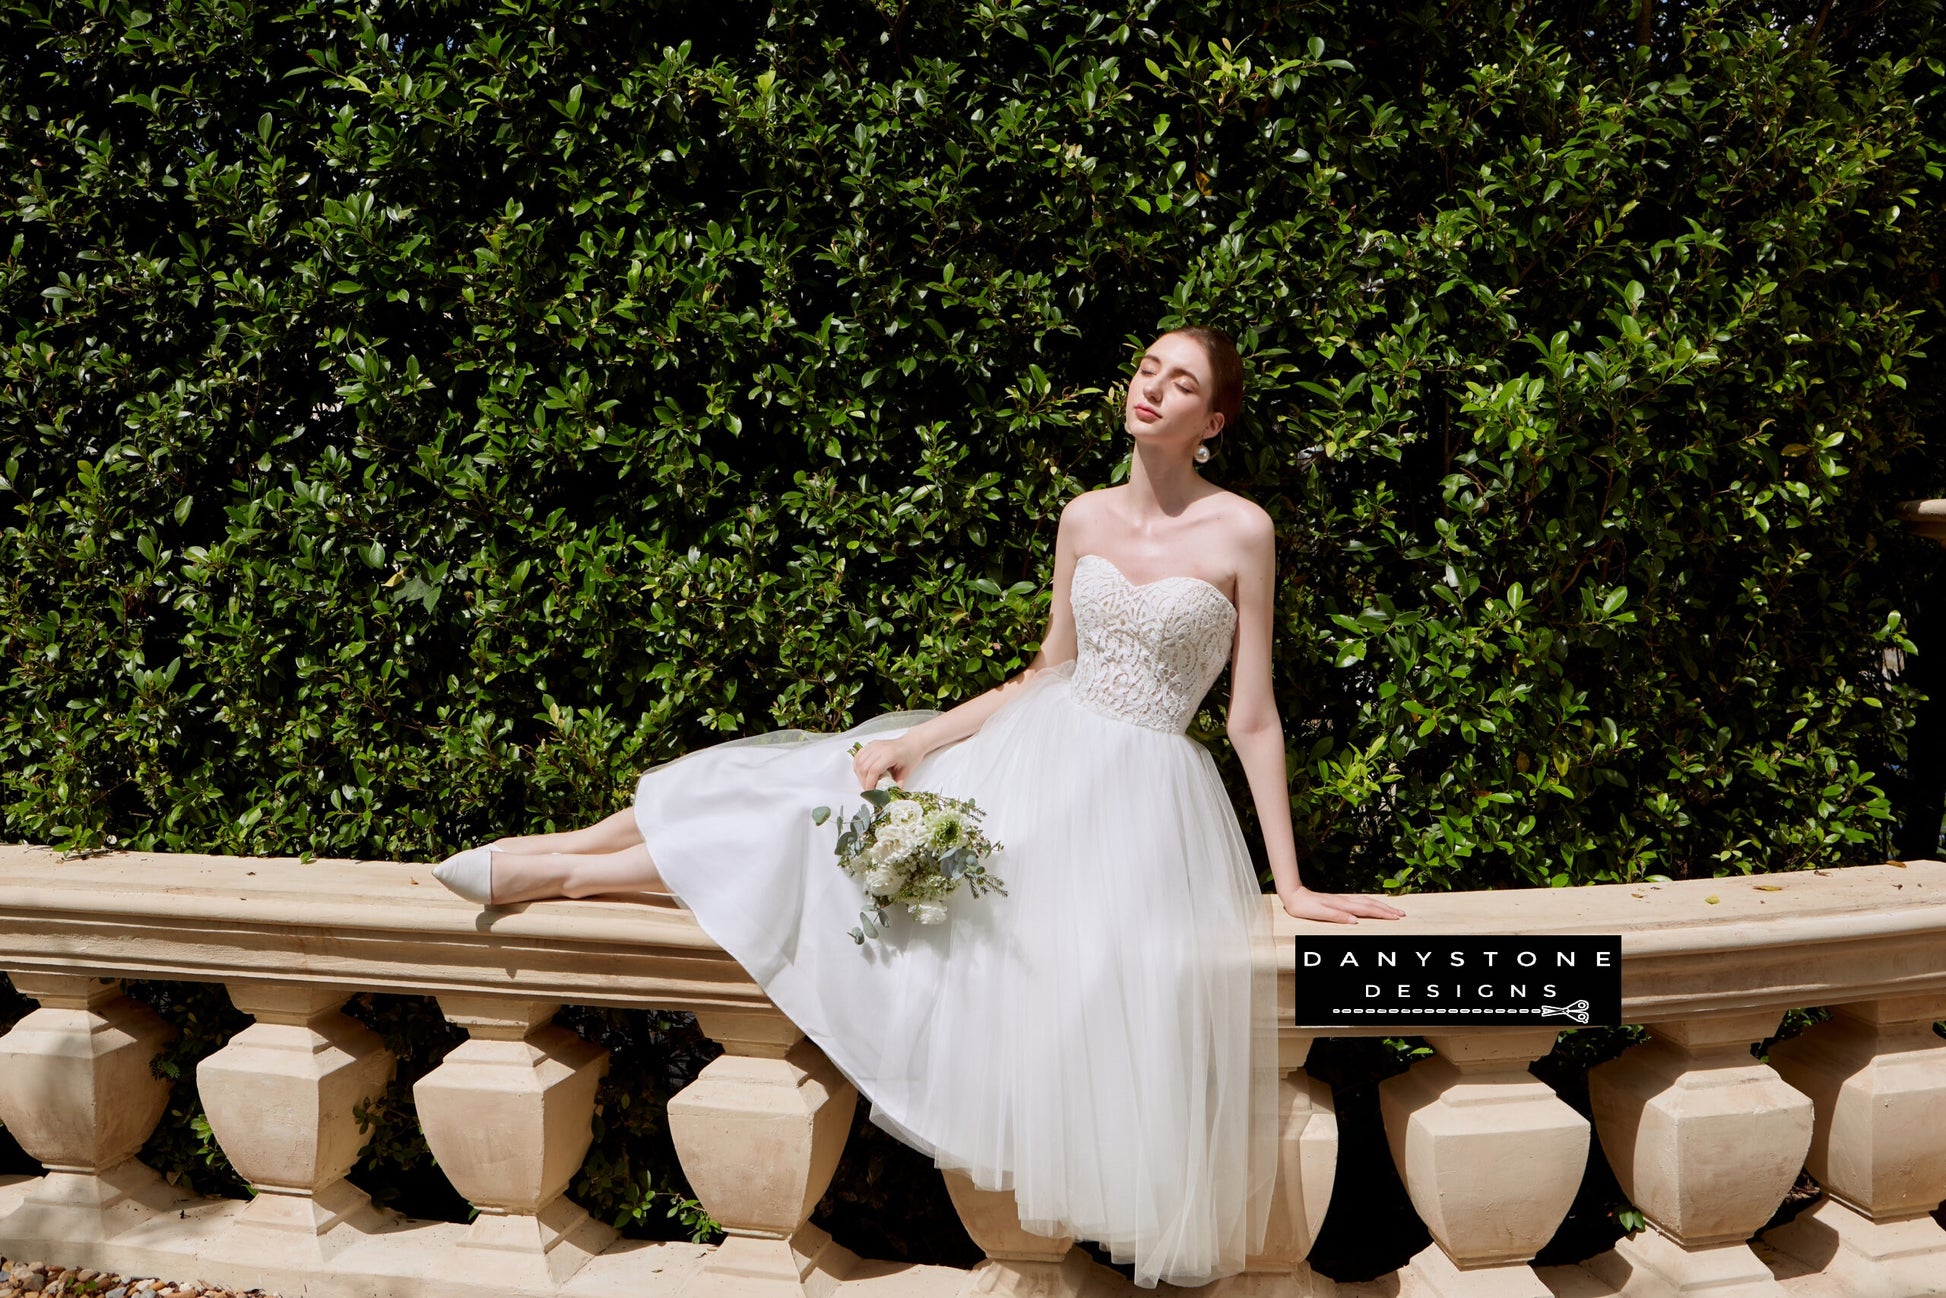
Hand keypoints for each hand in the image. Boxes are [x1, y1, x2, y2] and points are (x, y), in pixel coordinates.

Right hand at [852, 734, 926, 790]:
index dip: (870, 783)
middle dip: (864, 781)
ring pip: (859, 762)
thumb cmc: (911, 756)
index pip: (873, 770)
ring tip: (867, 781)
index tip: (871, 791)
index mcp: (890, 754)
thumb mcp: (907, 772)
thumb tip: (889, 796)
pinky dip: (858, 766)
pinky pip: (858, 756)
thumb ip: (897, 784)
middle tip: (869, 789)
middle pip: (864, 767)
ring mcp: (873, 746)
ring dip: (860, 775)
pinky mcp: (870, 745)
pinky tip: (863, 773)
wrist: (911, 743)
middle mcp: (879, 748)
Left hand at [1280, 885, 1405, 924]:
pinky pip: (1360, 900)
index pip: (1367, 910)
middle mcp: (1345, 901)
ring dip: (1381, 905)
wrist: (1293, 895)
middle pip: (1371, 904)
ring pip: (1367, 901)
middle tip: (1402, 914)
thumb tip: (1354, 921)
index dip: (1382, 913)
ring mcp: (1343, 899)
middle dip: (1387, 909)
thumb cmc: (1304, 907)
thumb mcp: (1318, 913)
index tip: (1396, 917)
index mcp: (1342, 905)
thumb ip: (1336, 916)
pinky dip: (1371, 902)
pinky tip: (1373, 903)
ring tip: (1393, 909)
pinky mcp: (1339, 899)